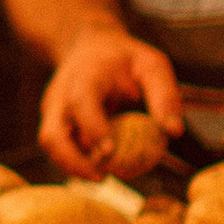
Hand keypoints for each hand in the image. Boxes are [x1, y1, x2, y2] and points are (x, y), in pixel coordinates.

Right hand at [38, 22, 182, 172]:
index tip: (109, 152)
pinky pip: (59, 148)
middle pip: (53, 134)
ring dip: (72, 166)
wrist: (88, 46)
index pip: (82, 102)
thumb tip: (173, 132)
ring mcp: (53, 110)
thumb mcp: (151, 65)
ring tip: (102, 177)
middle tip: (103, 178)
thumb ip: (164, 96)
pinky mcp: (54, 122)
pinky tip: (98, 168)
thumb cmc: (125, 58)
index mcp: (86, 75)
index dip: (93, 129)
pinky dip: (75, 162)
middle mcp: (61, 95)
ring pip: (50, 145)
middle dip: (73, 161)